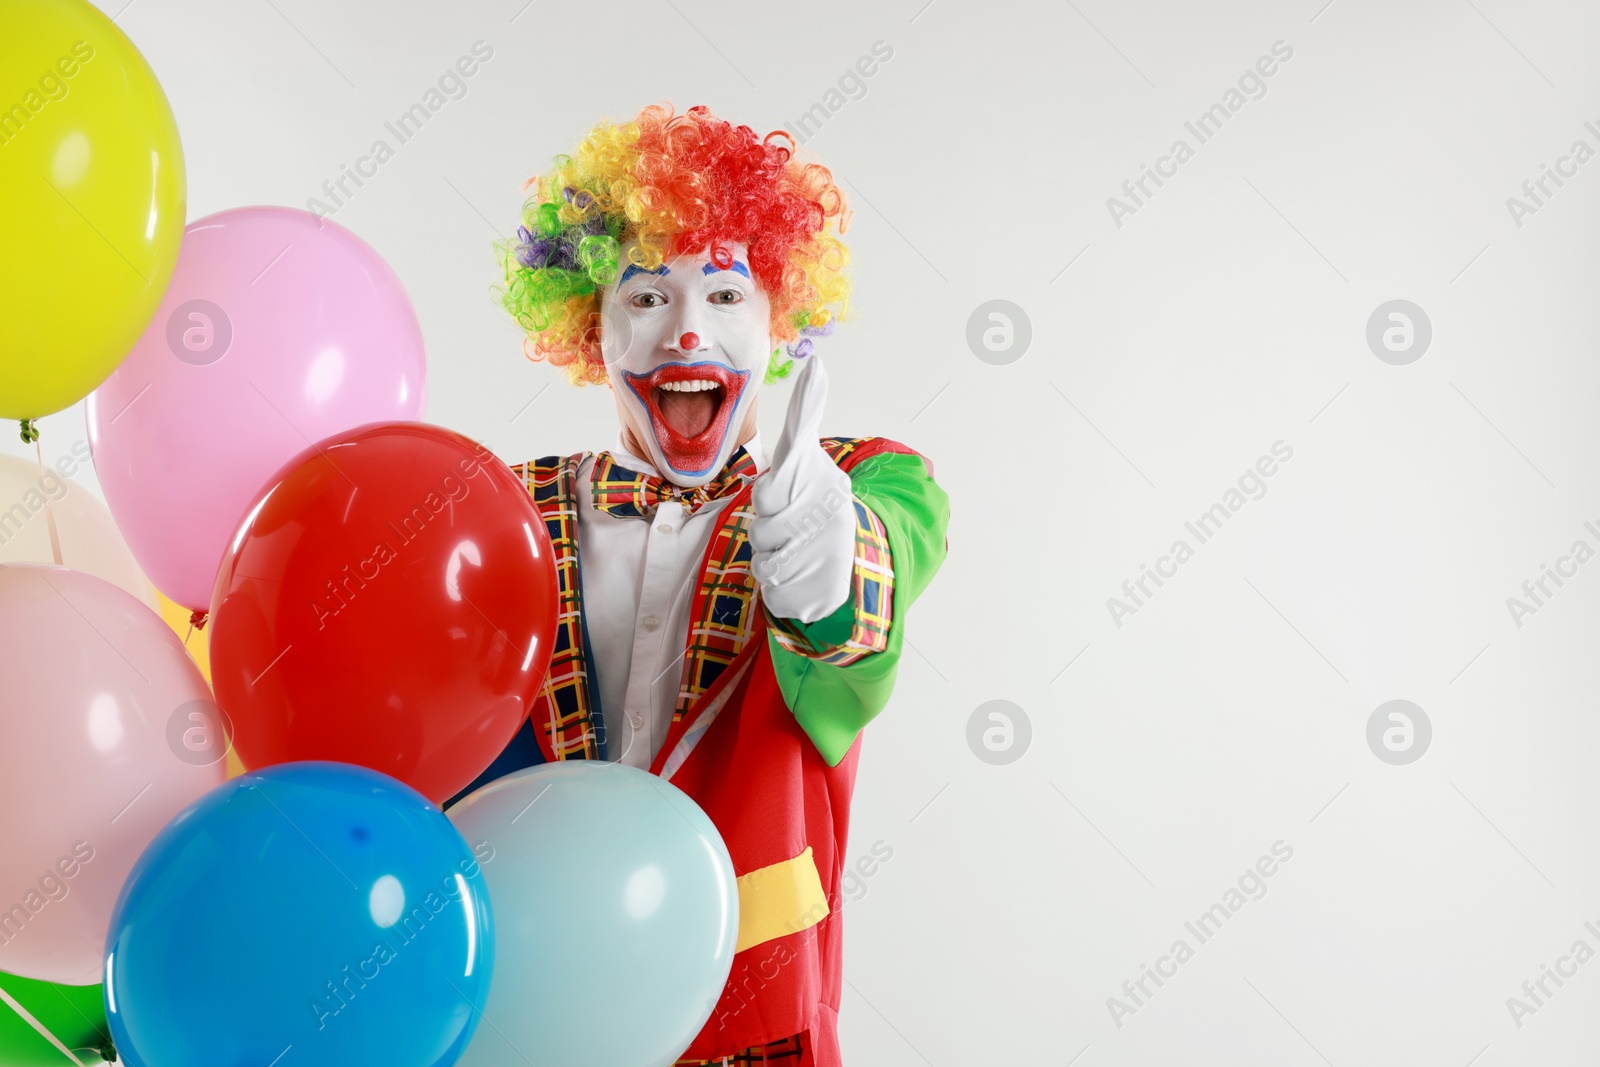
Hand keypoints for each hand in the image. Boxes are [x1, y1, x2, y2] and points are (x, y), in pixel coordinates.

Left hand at [750, 355, 855, 623]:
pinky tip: (798, 576)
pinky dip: (781, 589)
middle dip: (770, 532)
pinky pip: (775, 595)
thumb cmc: (820, 499)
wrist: (854, 556)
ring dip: (773, 560)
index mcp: (827, 492)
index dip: (770, 499)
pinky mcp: (813, 599)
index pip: (769, 495)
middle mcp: (829, 528)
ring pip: (765, 565)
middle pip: (763, 533)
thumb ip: (808, 413)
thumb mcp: (812, 456)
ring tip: (794, 551)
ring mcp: (824, 566)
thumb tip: (817, 365)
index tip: (781, 499)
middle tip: (787, 528)